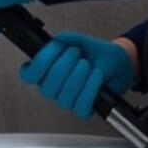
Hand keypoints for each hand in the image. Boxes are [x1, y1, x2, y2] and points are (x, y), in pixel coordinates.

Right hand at [19, 31, 135, 118]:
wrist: (118, 64)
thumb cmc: (98, 55)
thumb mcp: (82, 41)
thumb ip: (69, 38)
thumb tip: (58, 39)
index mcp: (48, 71)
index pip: (29, 75)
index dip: (38, 64)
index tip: (54, 50)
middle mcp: (55, 88)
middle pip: (47, 86)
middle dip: (63, 66)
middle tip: (75, 54)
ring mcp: (68, 100)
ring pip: (64, 97)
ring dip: (78, 77)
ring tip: (87, 65)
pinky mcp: (84, 108)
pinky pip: (81, 106)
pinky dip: (91, 88)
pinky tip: (96, 77)